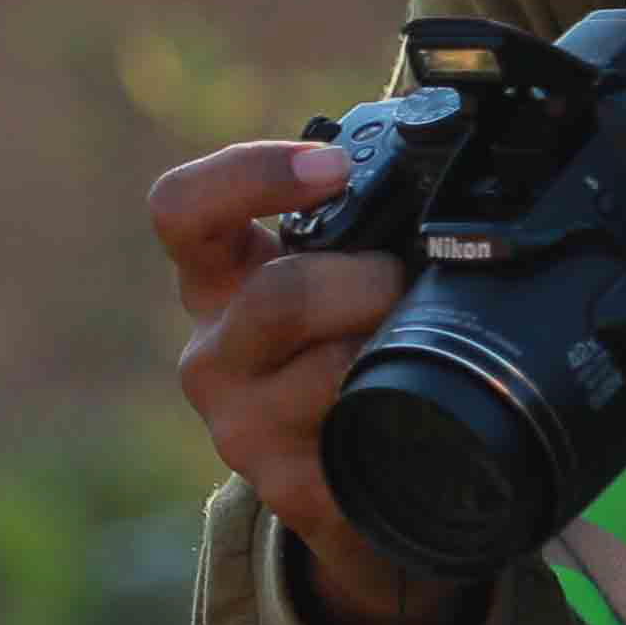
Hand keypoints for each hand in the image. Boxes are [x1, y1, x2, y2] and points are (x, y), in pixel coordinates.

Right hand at [151, 136, 483, 624]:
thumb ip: (362, 216)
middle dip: (365, 283)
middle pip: (277, 297)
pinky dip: (397, 414)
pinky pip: (355, 440)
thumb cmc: (347, 352)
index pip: (182, 208)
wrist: (348, 487)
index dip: (251, 174)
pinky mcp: (285, 487)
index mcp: (217, 277)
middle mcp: (212, 350)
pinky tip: (412, 409)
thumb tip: (444, 136)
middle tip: (403, 285)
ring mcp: (240, 425)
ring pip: (326, 373)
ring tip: (416, 349)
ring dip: (390, 352)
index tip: (334, 165)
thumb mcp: (335, 275)